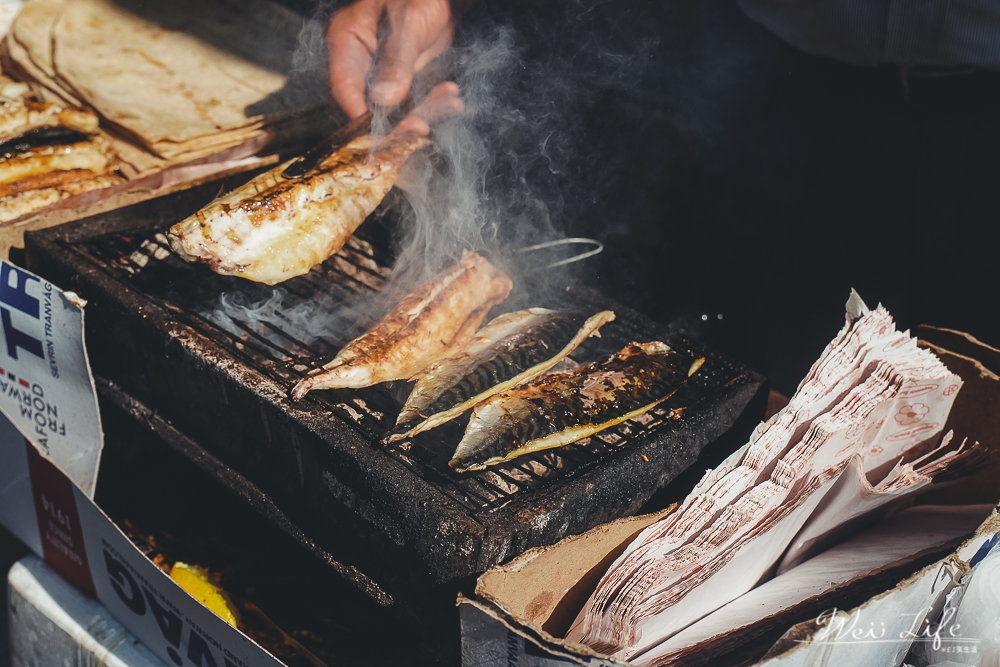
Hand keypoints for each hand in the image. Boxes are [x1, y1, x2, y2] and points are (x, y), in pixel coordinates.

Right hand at [327, 0, 454, 118]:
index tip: (385, 131)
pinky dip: (433, 102)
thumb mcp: (408, 24)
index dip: (362, 115)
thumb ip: (396, 62)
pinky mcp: (401, 76)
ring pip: (395, 106)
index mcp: (346, 40)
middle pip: (369, 104)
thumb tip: (385, 100)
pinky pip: (414, 98)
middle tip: (420, 128)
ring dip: (423, 110)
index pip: (344, 88)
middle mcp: (359, 59)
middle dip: (397, 120)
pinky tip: (450, 97)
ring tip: (448, 101)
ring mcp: (380, 70)